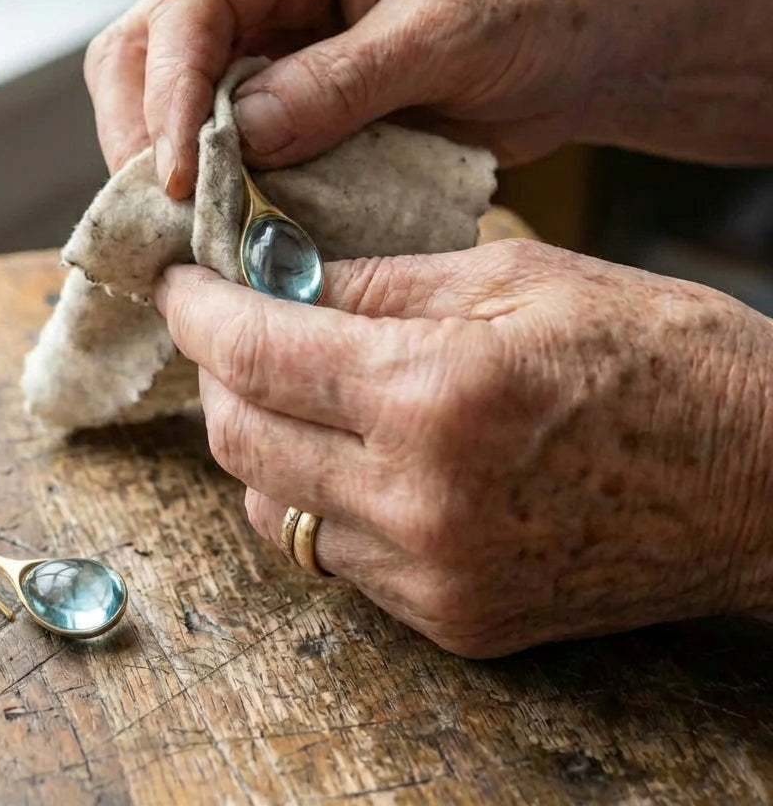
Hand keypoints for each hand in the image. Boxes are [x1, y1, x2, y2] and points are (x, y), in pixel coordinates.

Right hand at [86, 0, 629, 197]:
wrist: (577, 46)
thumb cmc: (532, 7)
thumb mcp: (445, 35)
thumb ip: (341, 83)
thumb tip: (240, 135)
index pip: (191, 4)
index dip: (168, 93)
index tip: (174, 174)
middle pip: (149, 48)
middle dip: (144, 133)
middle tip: (163, 212)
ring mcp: (269, 41)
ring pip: (169, 99)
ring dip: (169, 165)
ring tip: (187, 228)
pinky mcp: (286, 98)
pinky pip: (222, 141)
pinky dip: (216, 185)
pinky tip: (225, 223)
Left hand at [155, 242, 772, 656]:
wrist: (764, 482)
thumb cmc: (660, 356)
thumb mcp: (518, 280)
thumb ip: (382, 283)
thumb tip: (285, 275)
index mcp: (436, 394)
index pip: (257, 352)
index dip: (199, 311)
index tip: (179, 283)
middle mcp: (419, 500)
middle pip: (241, 440)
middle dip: (215, 374)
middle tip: (227, 326)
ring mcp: (433, 575)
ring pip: (274, 509)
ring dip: (258, 441)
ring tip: (286, 387)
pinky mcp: (454, 619)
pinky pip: (335, 557)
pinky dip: (316, 497)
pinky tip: (346, 452)